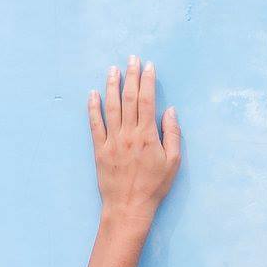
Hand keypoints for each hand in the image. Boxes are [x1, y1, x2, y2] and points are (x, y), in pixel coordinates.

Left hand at [88, 54, 179, 224]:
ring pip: (111, 106)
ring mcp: (112, 140)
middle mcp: (129, 134)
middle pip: (129, 98)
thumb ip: (173, 135)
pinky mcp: (100, 149)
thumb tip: (170, 111)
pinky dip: (93, 107)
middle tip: (131, 59)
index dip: (147, 80)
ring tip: (113, 70)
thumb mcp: (173, 164)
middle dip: (131, 75)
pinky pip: (95, 123)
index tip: (148, 66)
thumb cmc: (153, 188)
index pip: (147, 100)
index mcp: (148, 136)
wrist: (129, 208)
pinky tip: (93, 94)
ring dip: (112, 85)